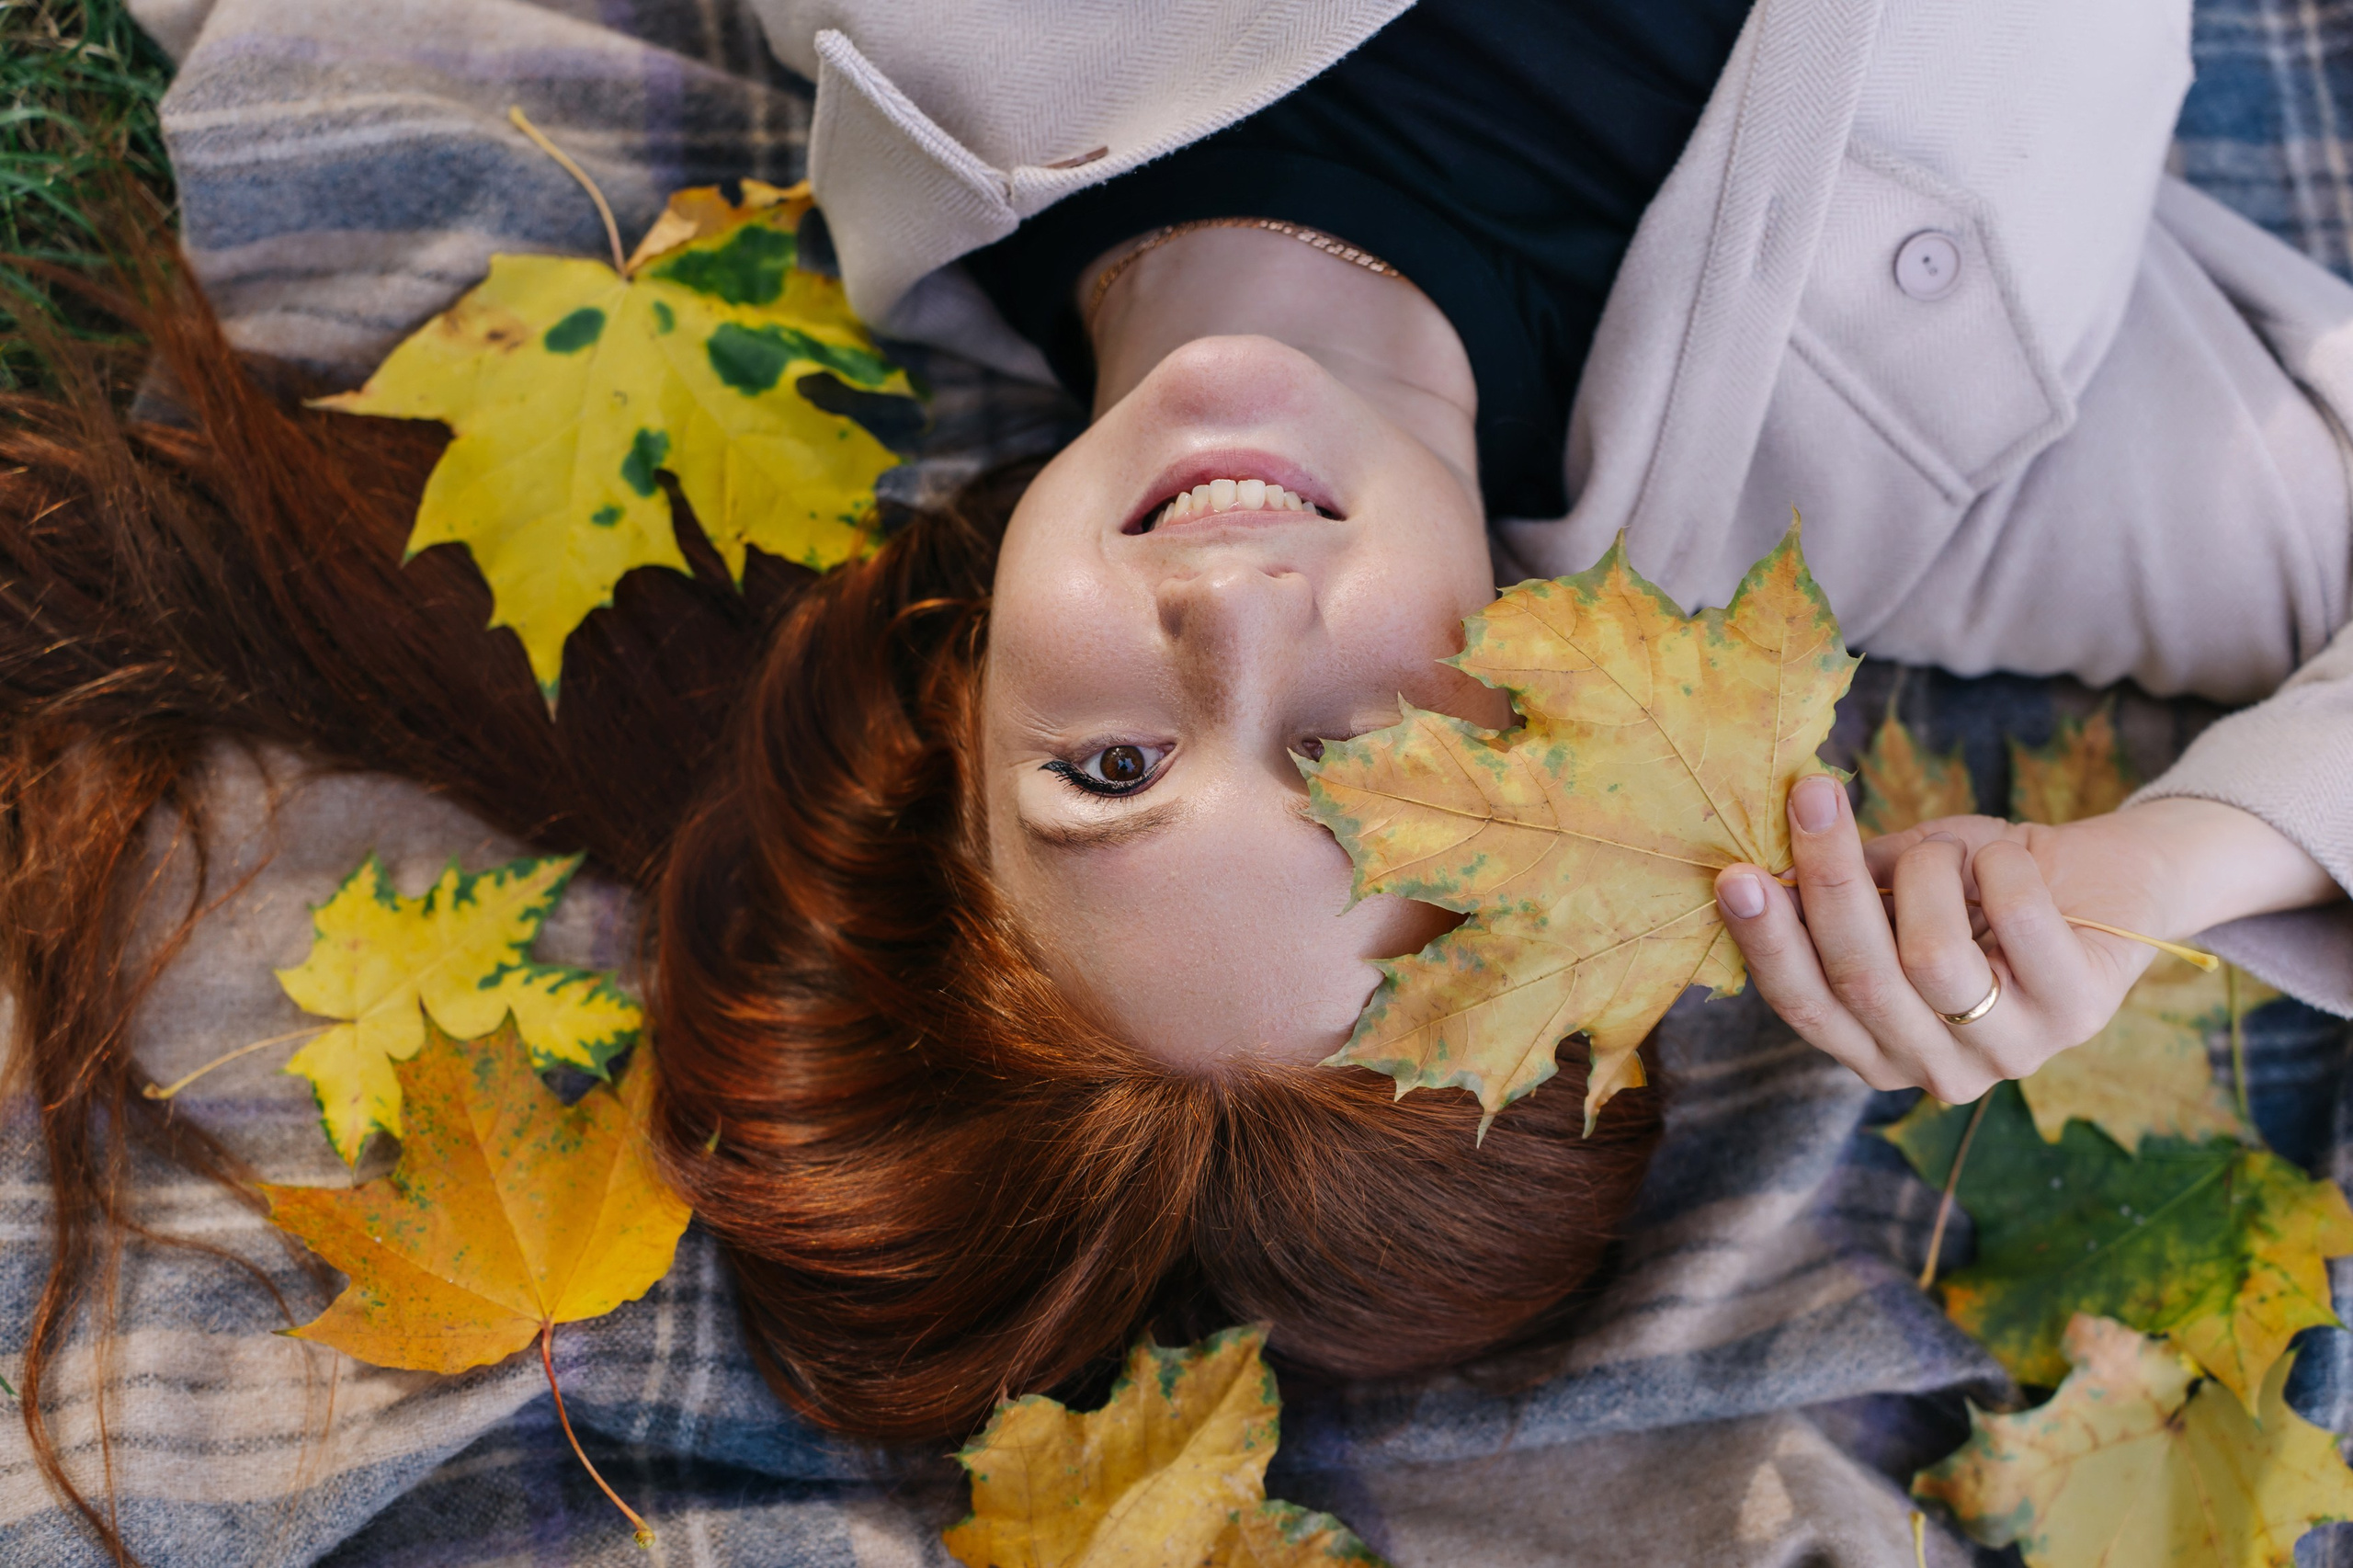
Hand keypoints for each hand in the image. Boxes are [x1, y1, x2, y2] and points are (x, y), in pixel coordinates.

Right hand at [1710, 776, 2336, 1101]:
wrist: (2101, 883)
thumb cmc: (1982, 885)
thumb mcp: (1899, 886)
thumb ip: (1844, 891)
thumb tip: (1766, 867)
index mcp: (1877, 1048)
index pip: (1803, 1006)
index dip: (1767, 942)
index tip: (1736, 874)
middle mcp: (1937, 1070)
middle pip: (1859, 981)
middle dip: (1829, 881)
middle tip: (1812, 796)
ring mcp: (2011, 1053)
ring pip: (1931, 959)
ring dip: (1930, 872)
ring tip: (1948, 848)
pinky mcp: (2077, 1014)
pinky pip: (2015, 923)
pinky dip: (2000, 867)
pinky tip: (2008, 858)